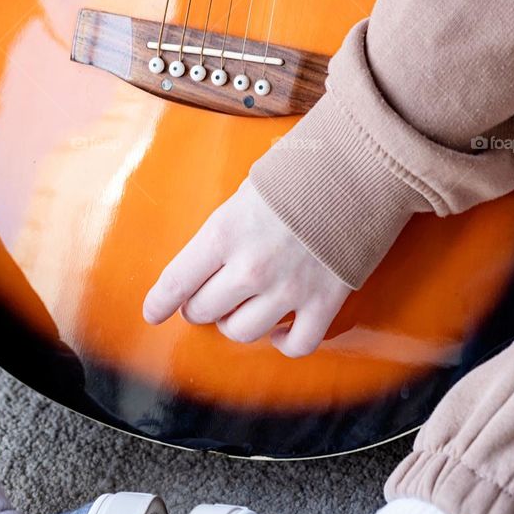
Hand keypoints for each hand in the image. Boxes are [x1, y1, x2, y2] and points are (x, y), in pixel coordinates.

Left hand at [142, 179, 350, 357]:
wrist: (360, 169)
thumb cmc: (300, 171)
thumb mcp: (247, 192)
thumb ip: (226, 230)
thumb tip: (210, 259)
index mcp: (225, 232)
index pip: (177, 280)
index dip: (160, 302)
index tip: (153, 312)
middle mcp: (251, 267)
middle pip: (205, 310)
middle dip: (200, 305)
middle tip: (207, 296)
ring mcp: (288, 289)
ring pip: (241, 332)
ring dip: (236, 323)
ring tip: (243, 307)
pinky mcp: (324, 303)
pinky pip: (296, 345)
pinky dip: (284, 342)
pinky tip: (281, 327)